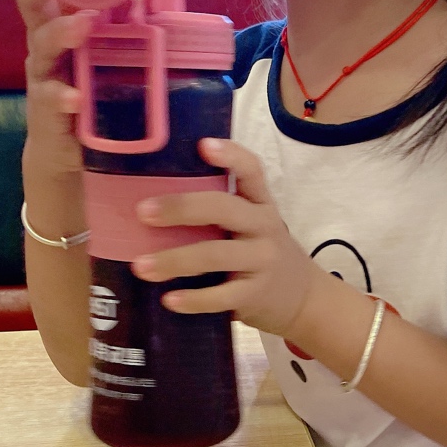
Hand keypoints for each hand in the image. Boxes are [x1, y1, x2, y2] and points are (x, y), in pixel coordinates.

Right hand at [12, 0, 96, 177]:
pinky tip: (76, 98)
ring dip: (63, 32)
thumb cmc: (87, 95)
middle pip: (31, 4)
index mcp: (57, 27)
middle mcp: (44, 46)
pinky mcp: (46, 109)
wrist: (66, 152)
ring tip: (83, 26)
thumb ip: (117, 31)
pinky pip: (51, 98)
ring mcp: (43, 76)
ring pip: (43, 45)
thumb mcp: (100, 59)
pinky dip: (64, 97)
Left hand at [132, 138, 315, 337]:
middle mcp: (264, 227)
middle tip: (142, 212)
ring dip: (175, 260)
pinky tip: (169, 299)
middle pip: (224, 209)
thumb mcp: (255, 227)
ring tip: (141, 266)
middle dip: (181, 208)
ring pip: (215, 254)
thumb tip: (154, 203)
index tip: (203, 145)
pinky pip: (221, 296)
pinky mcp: (255, 294)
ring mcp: (262, 261)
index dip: (230, 156)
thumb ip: (222, 212)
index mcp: (261, 204)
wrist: (306, 300)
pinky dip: (193, 299)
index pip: (252, 170)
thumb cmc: (263, 256)